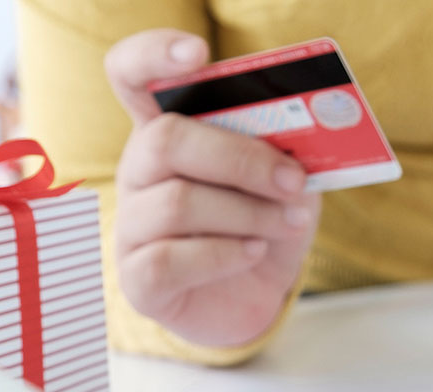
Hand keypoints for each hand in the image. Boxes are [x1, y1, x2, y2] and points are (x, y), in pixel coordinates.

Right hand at [106, 30, 319, 345]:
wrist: (256, 295)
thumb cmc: (262, 222)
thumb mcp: (282, 176)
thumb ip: (281, 148)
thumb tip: (301, 136)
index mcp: (166, 128)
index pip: (131, 73)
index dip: (152, 55)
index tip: (197, 54)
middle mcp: (138, 171)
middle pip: (165, 139)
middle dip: (240, 158)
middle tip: (293, 181)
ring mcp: (131, 226)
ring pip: (176, 203)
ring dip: (248, 213)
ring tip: (289, 222)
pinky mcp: (139, 279)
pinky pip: (170, 259)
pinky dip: (225, 255)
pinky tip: (254, 253)